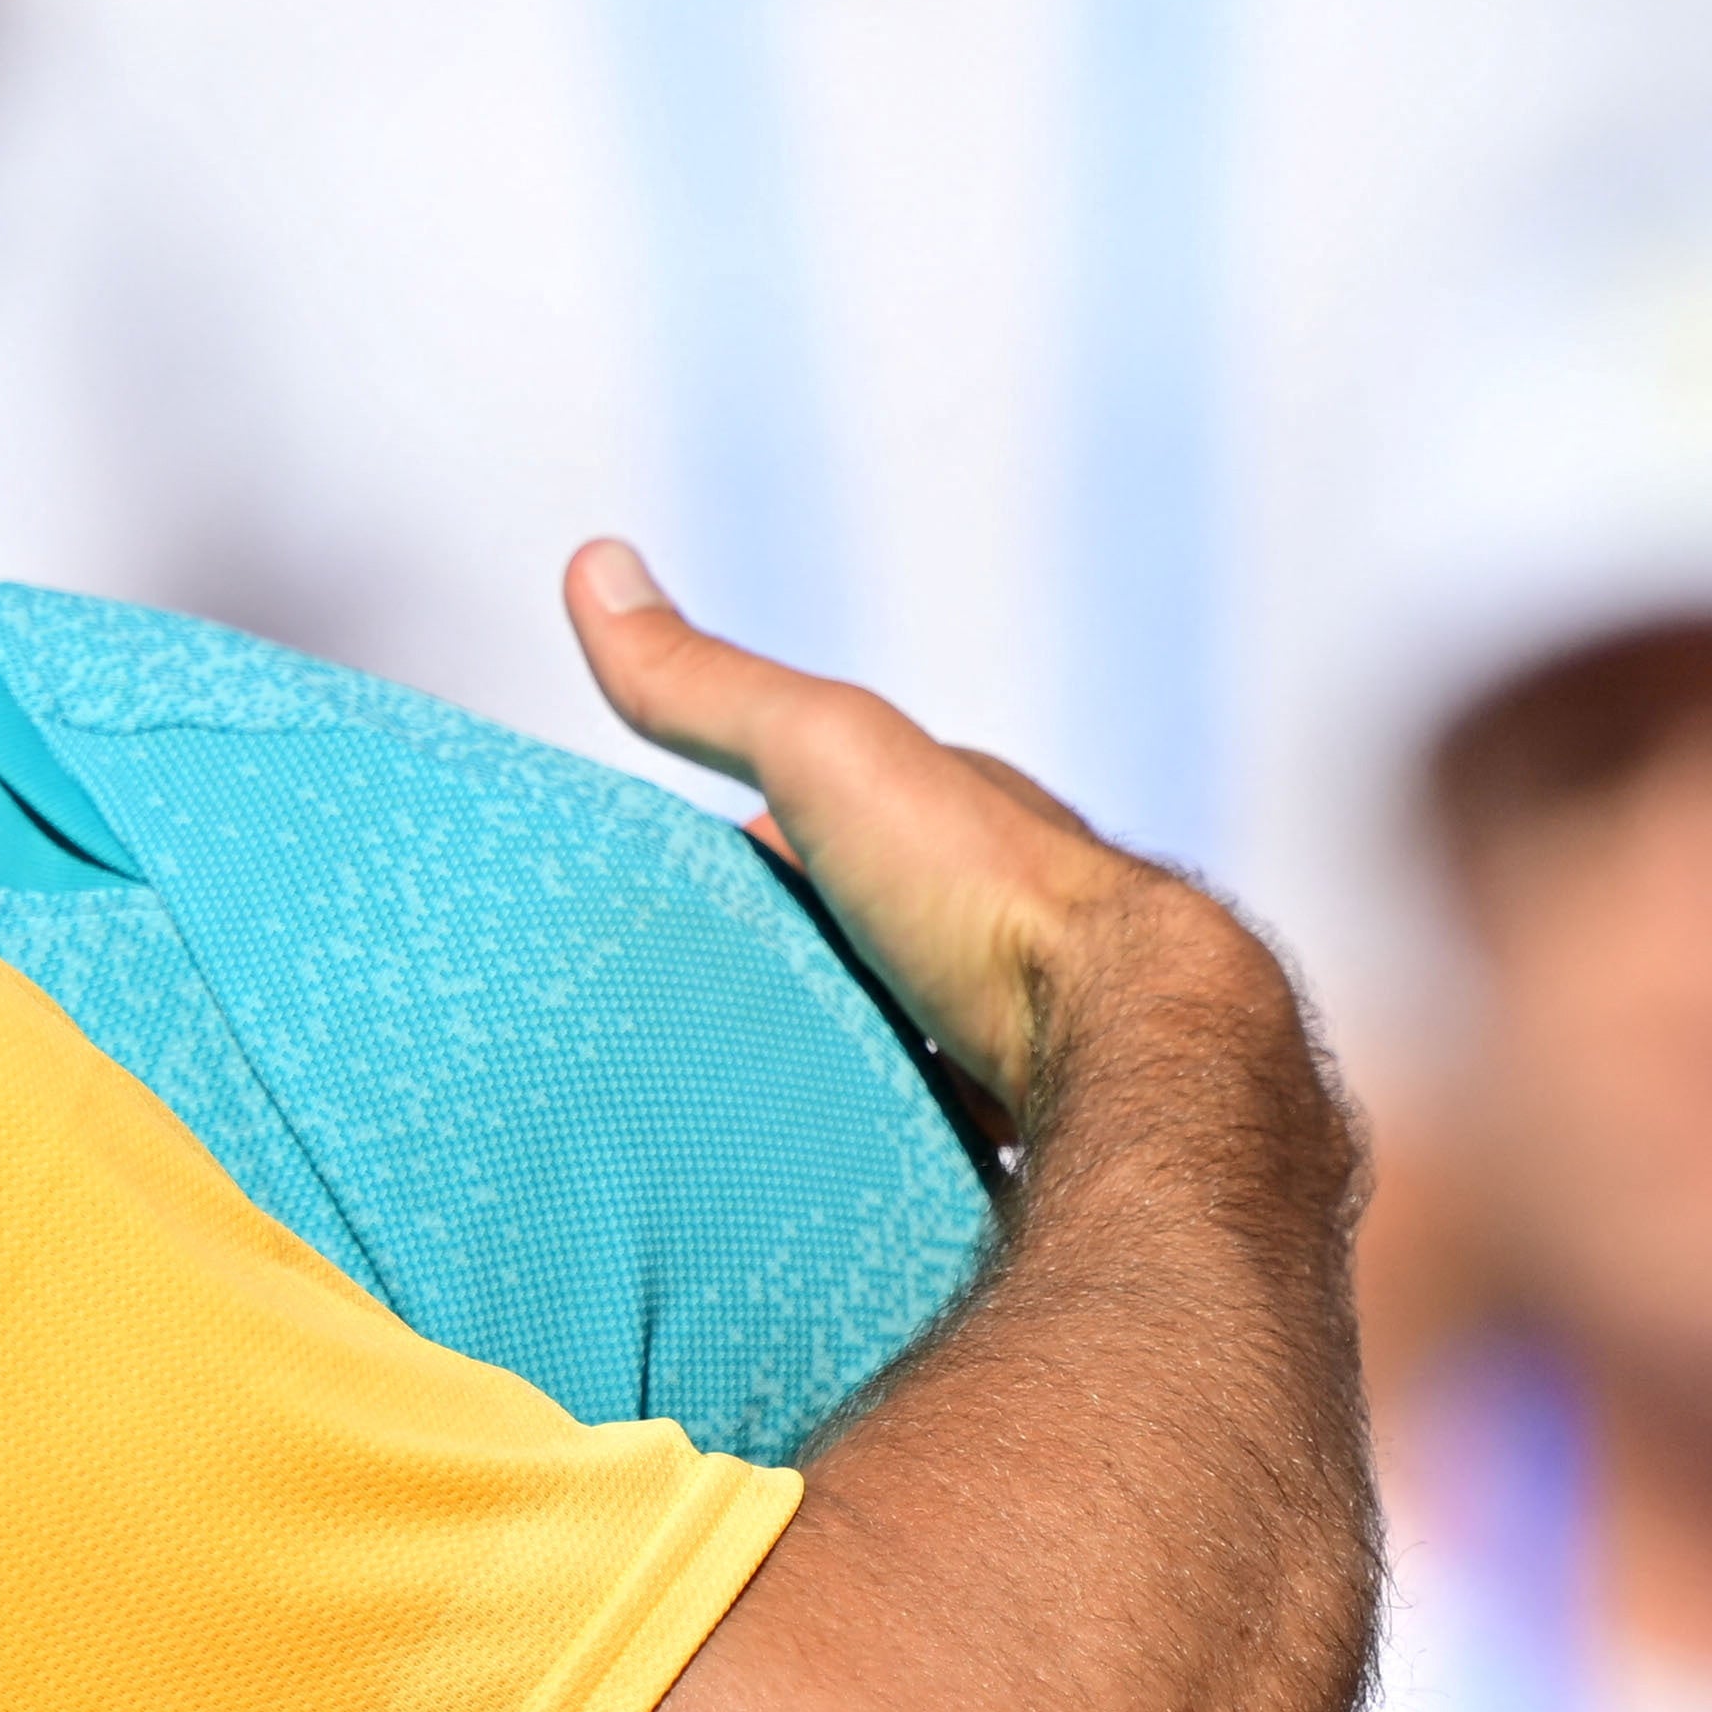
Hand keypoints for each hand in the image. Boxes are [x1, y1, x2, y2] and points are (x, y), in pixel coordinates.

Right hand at [563, 539, 1176, 1124]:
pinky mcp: (1015, 1119)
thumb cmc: (977, 886)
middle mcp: (990, 913)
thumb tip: (592, 560)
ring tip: (742, 1091)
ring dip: (835, 1049)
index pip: (825, 815)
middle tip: (690, 1000)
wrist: (1120, 1041)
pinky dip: (875, 1126)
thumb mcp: (820, 751)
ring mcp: (1012, 1022)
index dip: (746, 840)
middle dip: (788, 955)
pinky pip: (925, 1118)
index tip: (670, 888)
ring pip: (896, 1026)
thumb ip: (710, 686)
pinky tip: (825, 1151)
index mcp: (946, 819)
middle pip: (858, 927)